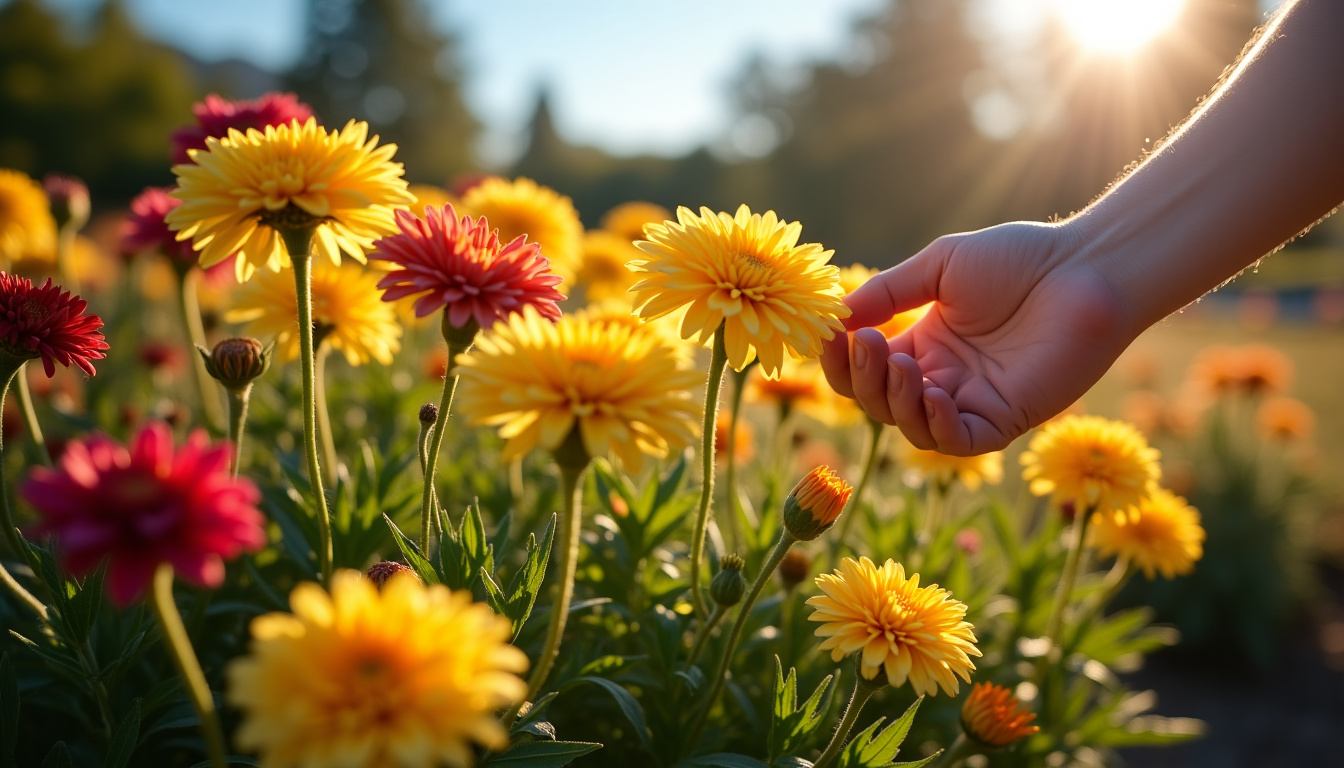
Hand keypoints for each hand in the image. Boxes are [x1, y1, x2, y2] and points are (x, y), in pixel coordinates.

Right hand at [821, 221, 1133, 454]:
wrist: (1087, 267)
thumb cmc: (1021, 258)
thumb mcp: (940, 266)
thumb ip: (889, 292)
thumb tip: (836, 318)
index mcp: (923, 343)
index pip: (864, 367)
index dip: (840, 357)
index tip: (827, 335)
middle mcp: (942, 378)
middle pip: (878, 400)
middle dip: (862, 376)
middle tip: (867, 343)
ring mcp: (972, 402)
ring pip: (911, 426)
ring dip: (893, 399)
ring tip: (898, 362)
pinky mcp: (1005, 419)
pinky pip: (957, 441)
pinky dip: (936, 425)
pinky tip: (932, 394)